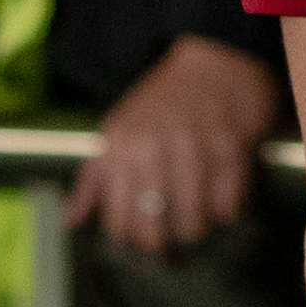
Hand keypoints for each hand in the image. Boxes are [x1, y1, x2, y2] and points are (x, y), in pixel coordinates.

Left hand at [69, 35, 280, 257]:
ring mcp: (196, 146)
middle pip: (155, 231)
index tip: (145, 246)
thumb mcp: (119, 129)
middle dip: (167, 250)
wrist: (219, 56)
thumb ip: (94, 178)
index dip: (132, 244)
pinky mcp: (233, 145)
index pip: (119, 222)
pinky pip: (229, 204)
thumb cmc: (165, 100)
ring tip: (202, 227)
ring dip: (199, 233)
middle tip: (175, 248)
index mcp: (121, 146)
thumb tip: (72, 221)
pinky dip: (230, 215)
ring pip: (194, 222)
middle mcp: (154, 147)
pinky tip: (227, 207)